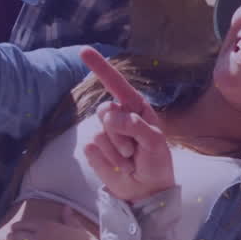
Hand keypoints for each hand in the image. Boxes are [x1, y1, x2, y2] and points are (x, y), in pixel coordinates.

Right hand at [80, 48, 175, 202]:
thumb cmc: (156, 161)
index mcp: (135, 108)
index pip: (116, 84)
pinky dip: (107, 159)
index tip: (84, 51)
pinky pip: (92, 147)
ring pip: (100, 132)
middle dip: (121, 132)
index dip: (100, 67)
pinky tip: (118, 165)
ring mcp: (104, 133)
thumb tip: (112, 117)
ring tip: (130, 158)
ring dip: (118, 149)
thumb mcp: (155, 142)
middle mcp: (118, 116)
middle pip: (105, 111)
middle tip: (135, 149)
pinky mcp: (93, 149)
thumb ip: (136, 126)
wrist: (147, 189)